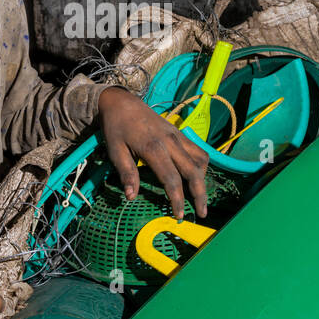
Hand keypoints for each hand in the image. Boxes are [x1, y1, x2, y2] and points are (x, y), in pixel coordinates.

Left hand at [97, 86, 208, 220]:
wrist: (121, 102)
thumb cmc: (116, 128)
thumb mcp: (115, 151)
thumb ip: (126, 173)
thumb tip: (131, 197)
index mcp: (153, 148)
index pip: (172, 179)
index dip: (177, 199)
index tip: (180, 216)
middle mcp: (171, 142)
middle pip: (193, 172)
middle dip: (199, 194)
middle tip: (201, 213)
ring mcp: (178, 136)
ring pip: (200, 160)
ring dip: (203, 179)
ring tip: (199, 196)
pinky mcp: (179, 132)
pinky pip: (198, 150)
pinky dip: (201, 165)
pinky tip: (196, 175)